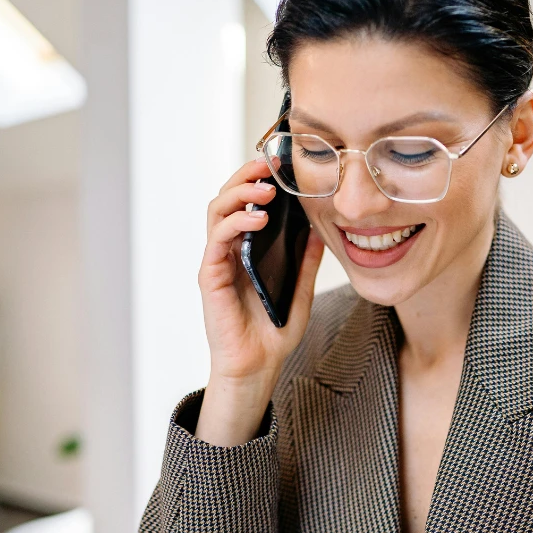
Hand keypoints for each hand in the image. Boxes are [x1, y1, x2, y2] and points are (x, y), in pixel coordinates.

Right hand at [196, 158, 323, 443]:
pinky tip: (258, 219)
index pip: (246, 203)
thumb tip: (321, 228)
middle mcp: (228, 250)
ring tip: (267, 189)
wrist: (258, 367)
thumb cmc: (273, 333)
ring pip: (217, 211)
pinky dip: (236, 223)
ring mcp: (217, 261)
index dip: (259, 180)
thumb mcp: (301, 289)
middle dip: (246, 176)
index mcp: (247, 249)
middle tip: (270, 165)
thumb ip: (307, 260)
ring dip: (240, 193)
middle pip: (227, 198)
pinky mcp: (211, 276)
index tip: (281, 165)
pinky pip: (217, 240)